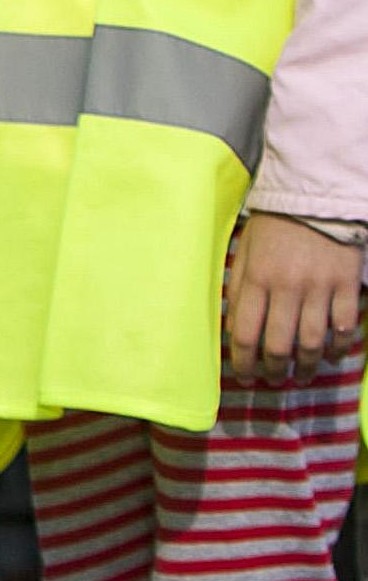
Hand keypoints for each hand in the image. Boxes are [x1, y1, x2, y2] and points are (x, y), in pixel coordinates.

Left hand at [224, 213, 362, 384]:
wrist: (315, 199)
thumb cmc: (273, 226)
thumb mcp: (244, 251)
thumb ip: (239, 287)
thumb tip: (233, 325)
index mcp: (256, 279)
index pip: (244, 332)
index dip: (242, 361)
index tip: (243, 376)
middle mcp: (286, 288)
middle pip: (278, 344)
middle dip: (274, 370)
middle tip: (273, 381)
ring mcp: (320, 288)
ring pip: (313, 342)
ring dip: (307, 366)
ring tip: (303, 377)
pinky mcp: (347, 285)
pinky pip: (346, 326)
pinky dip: (340, 346)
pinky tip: (333, 356)